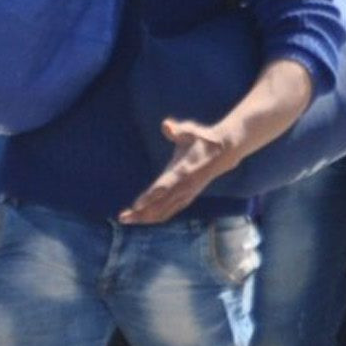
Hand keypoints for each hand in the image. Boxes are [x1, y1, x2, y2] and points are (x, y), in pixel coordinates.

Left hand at [125, 116, 245, 223]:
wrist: (224, 152)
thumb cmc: (202, 140)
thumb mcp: (190, 131)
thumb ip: (178, 130)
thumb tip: (166, 125)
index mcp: (183, 172)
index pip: (163, 188)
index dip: (149, 198)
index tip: (135, 206)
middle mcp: (184, 187)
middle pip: (160, 205)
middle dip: (141, 213)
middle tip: (122, 218)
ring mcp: (187, 195)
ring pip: (164, 212)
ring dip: (146, 218)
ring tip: (127, 220)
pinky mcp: (187, 198)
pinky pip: (170, 212)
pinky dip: (156, 217)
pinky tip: (144, 219)